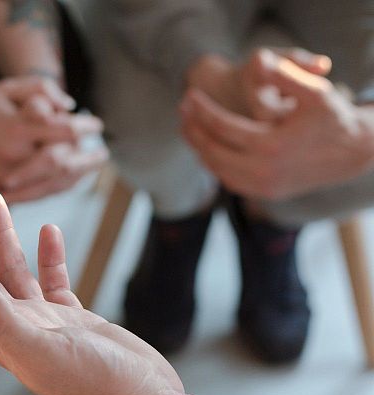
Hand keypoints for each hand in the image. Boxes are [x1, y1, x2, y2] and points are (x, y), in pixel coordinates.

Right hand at [0, 76, 103, 194]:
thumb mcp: (6, 89)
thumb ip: (40, 92)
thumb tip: (70, 108)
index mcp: (16, 129)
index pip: (64, 130)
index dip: (84, 127)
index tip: (96, 124)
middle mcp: (14, 158)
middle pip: (63, 162)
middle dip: (86, 157)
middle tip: (102, 152)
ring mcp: (7, 180)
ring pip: (53, 184)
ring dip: (76, 176)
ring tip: (91, 167)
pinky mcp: (2, 193)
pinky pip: (37, 194)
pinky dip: (57, 187)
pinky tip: (70, 180)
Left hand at [0, 189, 182, 394]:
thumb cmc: (91, 382)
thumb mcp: (40, 349)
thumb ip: (0, 319)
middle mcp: (13, 327)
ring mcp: (43, 322)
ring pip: (12, 271)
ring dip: (0, 236)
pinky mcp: (72, 319)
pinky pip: (53, 280)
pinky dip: (48, 256)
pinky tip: (48, 231)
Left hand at [181, 54, 373, 200]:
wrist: (352, 153)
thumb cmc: (333, 117)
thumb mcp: (314, 92)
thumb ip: (285, 76)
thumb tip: (259, 60)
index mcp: (270, 145)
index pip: (222, 128)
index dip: (202, 111)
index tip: (189, 97)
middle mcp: (262, 171)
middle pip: (212, 152)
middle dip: (193, 131)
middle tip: (182, 111)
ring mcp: (262, 187)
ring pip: (217, 170)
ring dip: (200, 149)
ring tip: (189, 128)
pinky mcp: (264, 194)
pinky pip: (229, 180)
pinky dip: (214, 164)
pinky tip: (208, 147)